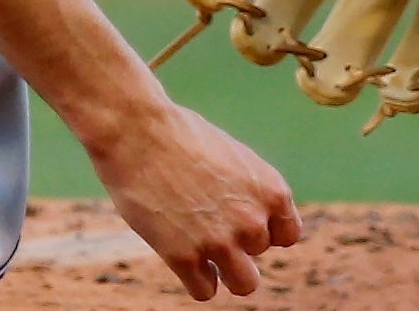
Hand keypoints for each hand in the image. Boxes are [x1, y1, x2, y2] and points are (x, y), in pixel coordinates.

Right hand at [85, 100, 300, 299]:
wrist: (133, 128)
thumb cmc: (175, 132)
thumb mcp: (229, 155)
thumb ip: (248, 191)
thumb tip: (248, 219)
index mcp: (272, 192)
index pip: (286, 235)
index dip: (260, 228)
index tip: (234, 216)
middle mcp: (252, 222)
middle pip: (257, 254)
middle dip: (234, 241)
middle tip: (201, 218)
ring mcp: (219, 242)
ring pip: (243, 283)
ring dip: (222, 270)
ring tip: (196, 247)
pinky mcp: (184, 257)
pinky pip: (204, 290)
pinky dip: (192, 277)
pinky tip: (176, 251)